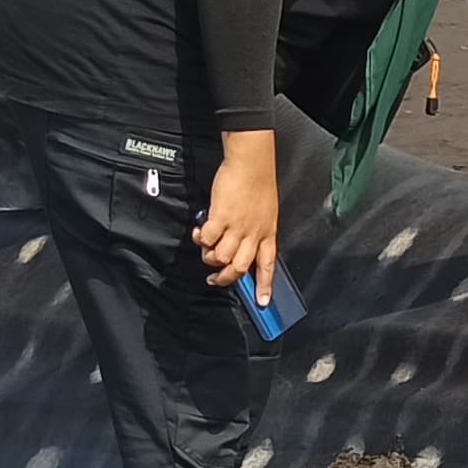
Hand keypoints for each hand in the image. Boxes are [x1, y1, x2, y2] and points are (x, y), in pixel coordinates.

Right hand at [193, 130, 280, 294]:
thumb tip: (241, 241)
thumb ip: (256, 228)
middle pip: (240, 268)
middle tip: (214, 279)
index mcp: (267, 233)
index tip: (263, 303)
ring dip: (210, 257)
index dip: (265, 285)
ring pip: (222, 257)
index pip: (268, 265)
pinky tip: (199, 233)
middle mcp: (253, 234)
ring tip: (205, 249)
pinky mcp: (220, 217)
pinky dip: (201, 240)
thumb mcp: (266, 211)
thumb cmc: (259, 184)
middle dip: (226, 278)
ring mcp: (237, 227)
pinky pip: (208, 239)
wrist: (251, 164)